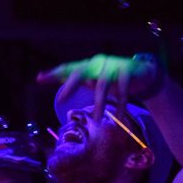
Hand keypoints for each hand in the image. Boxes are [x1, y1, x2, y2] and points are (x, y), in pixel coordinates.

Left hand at [37, 54, 161, 119]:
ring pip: (102, 86)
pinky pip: (122, 90)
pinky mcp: (127, 71)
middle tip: (62, 99)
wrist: (141, 73)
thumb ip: (70, 80)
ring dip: (99, 104)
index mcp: (87, 65)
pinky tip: (119, 117)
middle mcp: (97, 62)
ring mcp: (112, 65)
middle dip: (71, 85)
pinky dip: (120, 105)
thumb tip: (40, 78)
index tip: (40, 78)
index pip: (68, 68)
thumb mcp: (91, 79)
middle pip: (81, 72)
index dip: (54, 73)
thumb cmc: (110, 77)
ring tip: (95, 120)